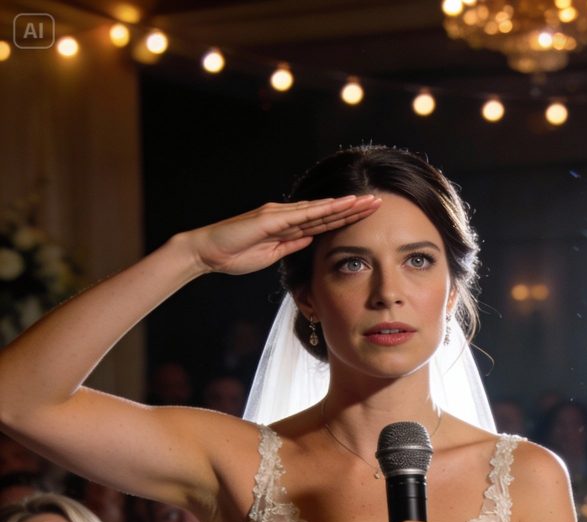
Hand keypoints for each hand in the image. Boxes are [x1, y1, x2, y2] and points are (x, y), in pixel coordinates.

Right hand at [187, 195, 380, 276]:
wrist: (208, 252)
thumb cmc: (236, 255)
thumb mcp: (272, 255)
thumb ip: (291, 245)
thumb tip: (311, 240)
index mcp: (289, 226)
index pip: (324, 221)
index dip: (347, 218)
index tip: (368, 216)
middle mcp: (286, 216)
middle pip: (327, 211)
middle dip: (353, 208)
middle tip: (378, 202)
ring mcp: (278, 215)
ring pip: (318, 209)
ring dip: (343, 206)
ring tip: (365, 201)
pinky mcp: (269, 220)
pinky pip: (300, 215)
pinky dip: (320, 211)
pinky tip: (337, 207)